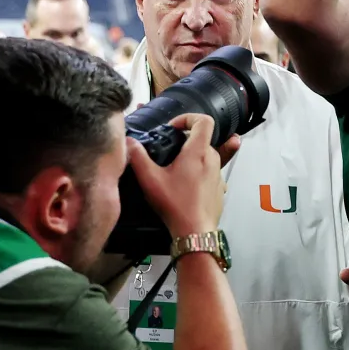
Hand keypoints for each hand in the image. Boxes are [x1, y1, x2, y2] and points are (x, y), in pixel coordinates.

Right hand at [127, 113, 239, 239]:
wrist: (194, 232)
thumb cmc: (175, 205)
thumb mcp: (150, 180)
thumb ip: (138, 157)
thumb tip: (129, 141)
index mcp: (198, 152)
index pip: (204, 120)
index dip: (188, 118)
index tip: (173, 127)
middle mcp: (212, 160)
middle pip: (203, 139)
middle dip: (185, 140)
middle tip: (168, 151)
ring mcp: (218, 175)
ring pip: (207, 156)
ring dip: (192, 157)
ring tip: (174, 170)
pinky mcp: (219, 188)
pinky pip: (210, 173)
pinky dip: (198, 173)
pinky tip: (184, 186)